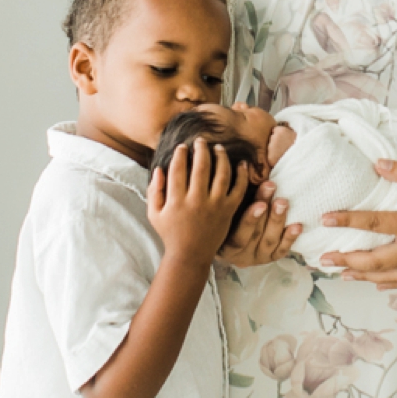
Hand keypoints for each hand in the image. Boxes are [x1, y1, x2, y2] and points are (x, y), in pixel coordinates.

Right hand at [148, 138, 247, 266]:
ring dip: (221, 157)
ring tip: (219, 148)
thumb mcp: (154, 214)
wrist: (190, 256)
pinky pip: (238, 189)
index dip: (181, 155)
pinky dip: (242, 175)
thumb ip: (154, 191)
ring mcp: (214, 206)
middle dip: (201, 149)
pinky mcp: (228, 211)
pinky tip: (242, 164)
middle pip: (201, 167)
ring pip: (222, 174)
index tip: (183, 146)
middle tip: (201, 141)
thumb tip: (159, 168)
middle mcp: (196, 201)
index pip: (178, 170)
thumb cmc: (170, 233)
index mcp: (176, 201)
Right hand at [217, 179, 301, 267]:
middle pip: (255, 234)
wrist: (230, 241)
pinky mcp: (272, 258)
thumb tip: (242, 169)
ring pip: (269, 241)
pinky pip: (282, 250)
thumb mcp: (227, 213)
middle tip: (272, 189)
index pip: (238, 234)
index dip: (250, 219)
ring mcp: (258, 258)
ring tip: (284, 202)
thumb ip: (233, 200)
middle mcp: (241, 256)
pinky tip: (297, 226)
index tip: (260, 203)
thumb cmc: (228, 221)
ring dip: (278, 220)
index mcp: (226, 246)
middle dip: (266, 211)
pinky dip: (290, 238)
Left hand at [318, 160, 396, 288]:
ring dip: (364, 277)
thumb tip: (378, 164)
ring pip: (390, 277)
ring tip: (343, 275)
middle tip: (325, 259)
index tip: (326, 219)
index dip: (348, 220)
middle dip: (348, 260)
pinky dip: (391, 285)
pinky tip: (377, 284)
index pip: (375, 223)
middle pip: (376, 260)